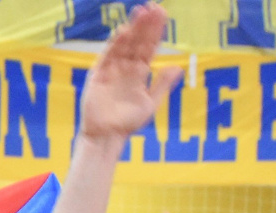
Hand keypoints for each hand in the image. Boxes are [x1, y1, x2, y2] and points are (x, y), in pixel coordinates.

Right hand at [79, 3, 181, 141]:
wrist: (106, 137)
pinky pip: (107, 57)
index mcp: (139, 73)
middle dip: (145, 25)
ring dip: (132, 30)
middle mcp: (125, 68)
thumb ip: (162, 84)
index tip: (162, 14)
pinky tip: (123, 32)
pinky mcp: (98, 76)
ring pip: (124, 46)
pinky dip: (114, 45)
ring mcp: (111, 70)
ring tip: (140, 12)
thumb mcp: (150, 104)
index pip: (149, 47)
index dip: (155, 31)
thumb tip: (177, 67)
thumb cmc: (127, 123)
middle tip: (153, 7)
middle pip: (137, 42)